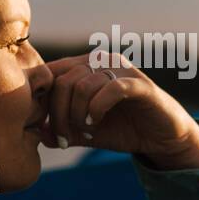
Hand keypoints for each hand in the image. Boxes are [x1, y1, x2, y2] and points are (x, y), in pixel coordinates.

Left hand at [39, 52, 198, 176]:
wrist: (162, 137)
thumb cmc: (123, 129)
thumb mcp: (85, 131)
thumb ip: (61, 130)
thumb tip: (36, 134)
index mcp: (85, 66)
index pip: (51, 75)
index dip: (43, 103)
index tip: (47, 129)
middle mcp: (102, 61)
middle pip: (63, 81)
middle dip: (57, 115)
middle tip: (64, 138)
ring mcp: (122, 70)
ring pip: (82, 85)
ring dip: (76, 115)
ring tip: (83, 132)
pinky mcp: (139, 85)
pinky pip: (110, 89)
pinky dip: (96, 108)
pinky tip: (94, 123)